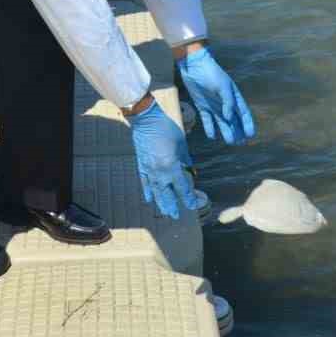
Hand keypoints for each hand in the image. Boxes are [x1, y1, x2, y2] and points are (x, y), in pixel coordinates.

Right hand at [128, 101, 204, 219]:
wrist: (146, 120)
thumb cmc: (166, 129)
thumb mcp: (181, 143)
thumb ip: (186, 158)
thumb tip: (189, 168)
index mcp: (172, 166)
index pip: (182, 187)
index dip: (188, 198)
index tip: (194, 205)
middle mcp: (160, 172)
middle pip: (167, 194)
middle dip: (172, 206)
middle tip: (175, 216)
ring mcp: (149, 170)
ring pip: (155, 191)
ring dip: (160, 203)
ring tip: (164, 212)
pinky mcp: (141, 165)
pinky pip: (145, 182)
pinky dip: (147, 191)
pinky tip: (149, 199)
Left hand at [176, 45, 255, 144]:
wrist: (194, 65)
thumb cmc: (211, 73)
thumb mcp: (222, 86)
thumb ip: (227, 102)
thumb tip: (229, 118)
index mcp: (233, 96)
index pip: (243, 113)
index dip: (248, 124)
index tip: (251, 135)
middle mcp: (225, 103)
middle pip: (234, 120)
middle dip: (238, 131)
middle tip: (241, 143)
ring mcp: (214, 104)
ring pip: (222, 122)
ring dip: (226, 131)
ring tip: (230, 142)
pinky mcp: (202, 105)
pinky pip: (207, 119)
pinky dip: (210, 127)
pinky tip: (212, 136)